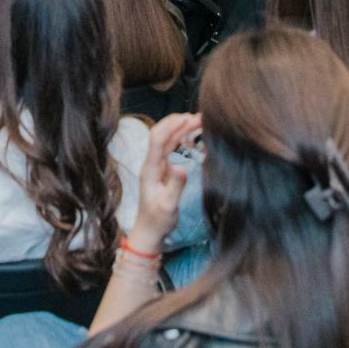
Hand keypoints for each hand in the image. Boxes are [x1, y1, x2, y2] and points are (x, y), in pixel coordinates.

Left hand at [129, 112, 200, 252]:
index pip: (158, 139)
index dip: (172, 126)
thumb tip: (181, 167)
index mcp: (150, 168)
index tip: (188, 118)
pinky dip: (181, 138)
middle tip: (199, 117)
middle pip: (162, 134)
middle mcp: (152, 163)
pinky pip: (171, 148)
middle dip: (177, 122)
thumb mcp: (169, 206)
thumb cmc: (158, 220)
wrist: (149, 231)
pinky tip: (191, 135)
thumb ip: (175, 186)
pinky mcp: (162, 169)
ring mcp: (156, 165)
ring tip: (198, 121)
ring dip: (180, 128)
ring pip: (167, 139)